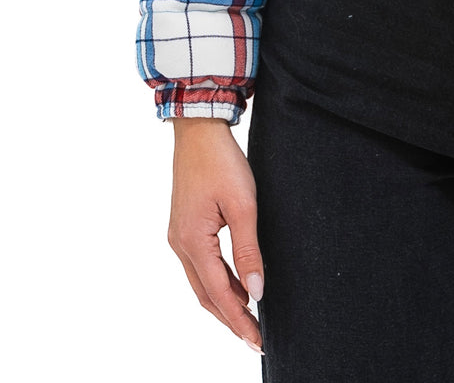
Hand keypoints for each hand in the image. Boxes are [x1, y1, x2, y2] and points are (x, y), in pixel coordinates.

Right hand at [168, 117, 264, 352]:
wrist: (198, 132)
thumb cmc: (221, 162)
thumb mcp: (243, 204)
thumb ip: (248, 250)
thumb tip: (256, 291)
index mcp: (192, 241)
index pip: (218, 293)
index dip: (239, 320)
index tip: (257, 340)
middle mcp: (180, 244)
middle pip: (206, 295)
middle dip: (231, 319)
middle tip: (255, 339)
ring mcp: (179, 237)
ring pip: (202, 283)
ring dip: (224, 302)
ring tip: (250, 319)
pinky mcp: (184, 228)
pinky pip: (201, 266)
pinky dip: (218, 282)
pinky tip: (236, 286)